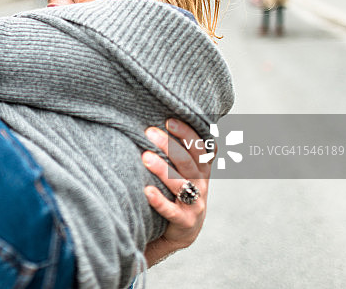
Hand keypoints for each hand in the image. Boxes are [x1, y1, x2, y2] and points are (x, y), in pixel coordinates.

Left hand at [141, 118, 212, 266]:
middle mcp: (201, 184)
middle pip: (188, 161)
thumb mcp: (185, 170)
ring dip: (163, 169)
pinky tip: (146, 191)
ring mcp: (195, 203)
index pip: (199, 147)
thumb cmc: (178, 190)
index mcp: (201, 168)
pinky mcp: (185, 221)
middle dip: (170, 145)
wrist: (183, 229)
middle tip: (149, 132)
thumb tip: (161, 116)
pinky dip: (159, 201)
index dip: (187, 133)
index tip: (169, 120)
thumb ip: (180, 148)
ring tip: (145, 157)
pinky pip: (172, 210)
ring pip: (180, 184)